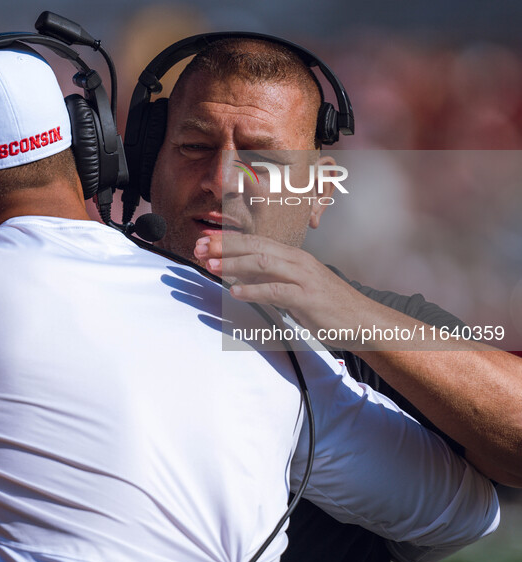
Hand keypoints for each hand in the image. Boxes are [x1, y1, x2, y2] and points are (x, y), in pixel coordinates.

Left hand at [194, 233, 368, 343]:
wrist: (362, 321)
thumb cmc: (327, 306)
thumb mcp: (295, 287)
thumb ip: (270, 279)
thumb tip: (239, 275)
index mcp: (293, 256)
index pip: (256, 241)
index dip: (228, 241)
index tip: (205, 242)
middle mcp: (297, 261)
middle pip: (256, 246)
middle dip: (224, 247)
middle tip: (200, 248)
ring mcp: (304, 277)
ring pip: (263, 263)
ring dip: (234, 264)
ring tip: (211, 266)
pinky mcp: (308, 297)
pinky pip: (277, 290)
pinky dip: (254, 290)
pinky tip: (236, 292)